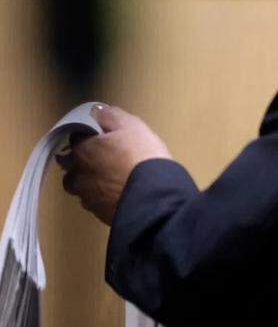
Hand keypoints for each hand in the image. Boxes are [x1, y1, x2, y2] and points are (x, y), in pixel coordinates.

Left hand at [63, 104, 172, 224]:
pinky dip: (105, 199)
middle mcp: (78, 175)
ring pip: (84, 188)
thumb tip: (96, 111)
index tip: (104, 139)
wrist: (155, 197)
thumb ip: (111, 116)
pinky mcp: (100, 215)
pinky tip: (121, 196)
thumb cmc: (142, 156)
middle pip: (74, 167)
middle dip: (85, 164)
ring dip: (93, 184)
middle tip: (107, 162)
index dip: (90, 138)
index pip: (77, 139)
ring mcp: (88, 198)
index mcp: (83, 150)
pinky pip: (97, 204)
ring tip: (113, 182)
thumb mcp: (132, 126)